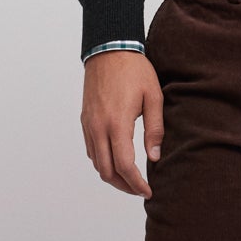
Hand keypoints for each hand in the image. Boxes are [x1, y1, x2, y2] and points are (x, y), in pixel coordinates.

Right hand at [81, 51, 162, 196]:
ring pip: (96, 162)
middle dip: (123, 186)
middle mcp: (98, 127)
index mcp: (117, 123)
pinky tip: (116, 160)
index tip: (148, 191)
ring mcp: (89, 124)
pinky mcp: (85, 119)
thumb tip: (154, 157)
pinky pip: (91, 149)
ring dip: (111, 175)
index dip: (136, 184)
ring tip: (130, 179)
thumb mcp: (153, 97)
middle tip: (140, 190)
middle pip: (106, 171)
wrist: (109, 48)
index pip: (124, 166)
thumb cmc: (134, 70)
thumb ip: (155, 129)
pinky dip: (102, 161)